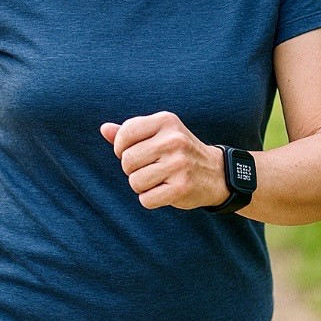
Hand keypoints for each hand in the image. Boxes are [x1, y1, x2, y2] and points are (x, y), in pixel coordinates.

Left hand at [100, 112, 228, 209]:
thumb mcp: (159, 134)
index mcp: (166, 121)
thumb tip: (104, 129)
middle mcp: (174, 140)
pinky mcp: (182, 187)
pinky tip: (164, 191)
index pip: (126, 133)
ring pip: (135, 181)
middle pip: (127, 160)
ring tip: (158, 179)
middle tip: (149, 168)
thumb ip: (130, 133)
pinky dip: (150, 199)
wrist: (216, 173)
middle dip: (131, 169)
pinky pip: (146, 199)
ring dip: (141, 186)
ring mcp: (179, 164)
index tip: (133, 152)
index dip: (121, 147)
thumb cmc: (178, 152)